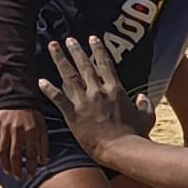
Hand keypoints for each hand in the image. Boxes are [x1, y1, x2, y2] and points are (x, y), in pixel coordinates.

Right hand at [0, 106, 47, 173]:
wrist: (19, 98)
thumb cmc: (33, 116)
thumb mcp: (42, 129)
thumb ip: (44, 146)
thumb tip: (44, 162)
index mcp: (31, 131)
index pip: (31, 154)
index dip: (31, 167)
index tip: (30, 176)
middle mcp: (17, 130)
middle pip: (15, 155)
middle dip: (16, 169)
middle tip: (18, 178)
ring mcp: (5, 128)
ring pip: (3, 151)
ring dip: (5, 164)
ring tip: (8, 172)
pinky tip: (0, 159)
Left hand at [37, 35, 146, 153]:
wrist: (121, 149)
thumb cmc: (135, 135)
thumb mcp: (146, 117)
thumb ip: (145, 104)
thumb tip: (143, 97)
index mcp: (115, 89)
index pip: (105, 63)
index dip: (98, 49)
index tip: (92, 38)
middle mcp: (98, 91)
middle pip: (84, 65)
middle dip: (75, 50)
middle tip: (68, 39)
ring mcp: (84, 102)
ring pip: (69, 76)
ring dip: (60, 60)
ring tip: (52, 47)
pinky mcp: (73, 115)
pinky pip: (58, 99)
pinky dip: (49, 89)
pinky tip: (40, 81)